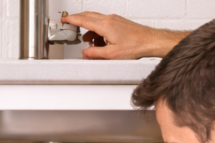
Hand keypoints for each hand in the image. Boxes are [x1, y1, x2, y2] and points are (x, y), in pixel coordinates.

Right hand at [64, 12, 184, 59]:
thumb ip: (95, 53)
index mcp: (105, 26)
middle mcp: (109, 19)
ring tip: (87, 41)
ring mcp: (114, 19)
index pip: (83, 20)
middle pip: (88, 16)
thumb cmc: (135, 46)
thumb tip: (85, 52)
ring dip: (88, 29)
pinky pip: (103, 23)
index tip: (64, 19)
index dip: (71, 20)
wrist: (149, 41)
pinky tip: (99, 40)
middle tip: (70, 25)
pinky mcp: (119, 22)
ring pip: (96, 20)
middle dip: (77, 20)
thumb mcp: (111, 54)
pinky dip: (97, 29)